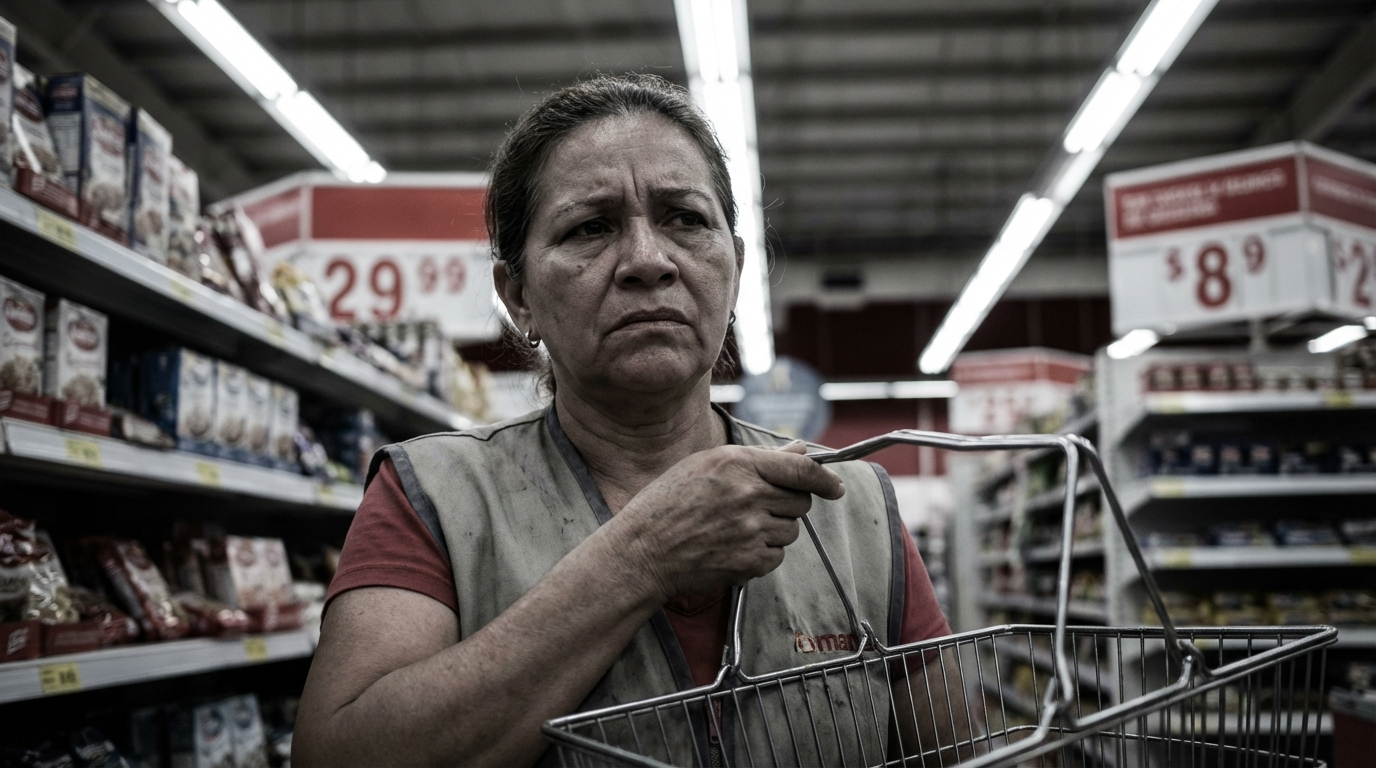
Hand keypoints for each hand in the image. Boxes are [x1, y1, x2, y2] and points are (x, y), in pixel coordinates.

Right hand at [611, 441, 845, 601]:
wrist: (643, 550)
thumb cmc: (667, 504)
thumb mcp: (706, 465)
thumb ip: (757, 458)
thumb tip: (798, 450)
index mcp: (737, 463)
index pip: (801, 469)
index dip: (825, 479)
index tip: (835, 487)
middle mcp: (749, 494)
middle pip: (800, 501)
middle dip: (788, 504)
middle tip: (759, 508)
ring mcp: (751, 530)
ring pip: (790, 530)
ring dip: (774, 530)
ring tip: (736, 528)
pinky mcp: (750, 561)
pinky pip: (776, 556)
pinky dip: (762, 554)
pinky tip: (732, 547)